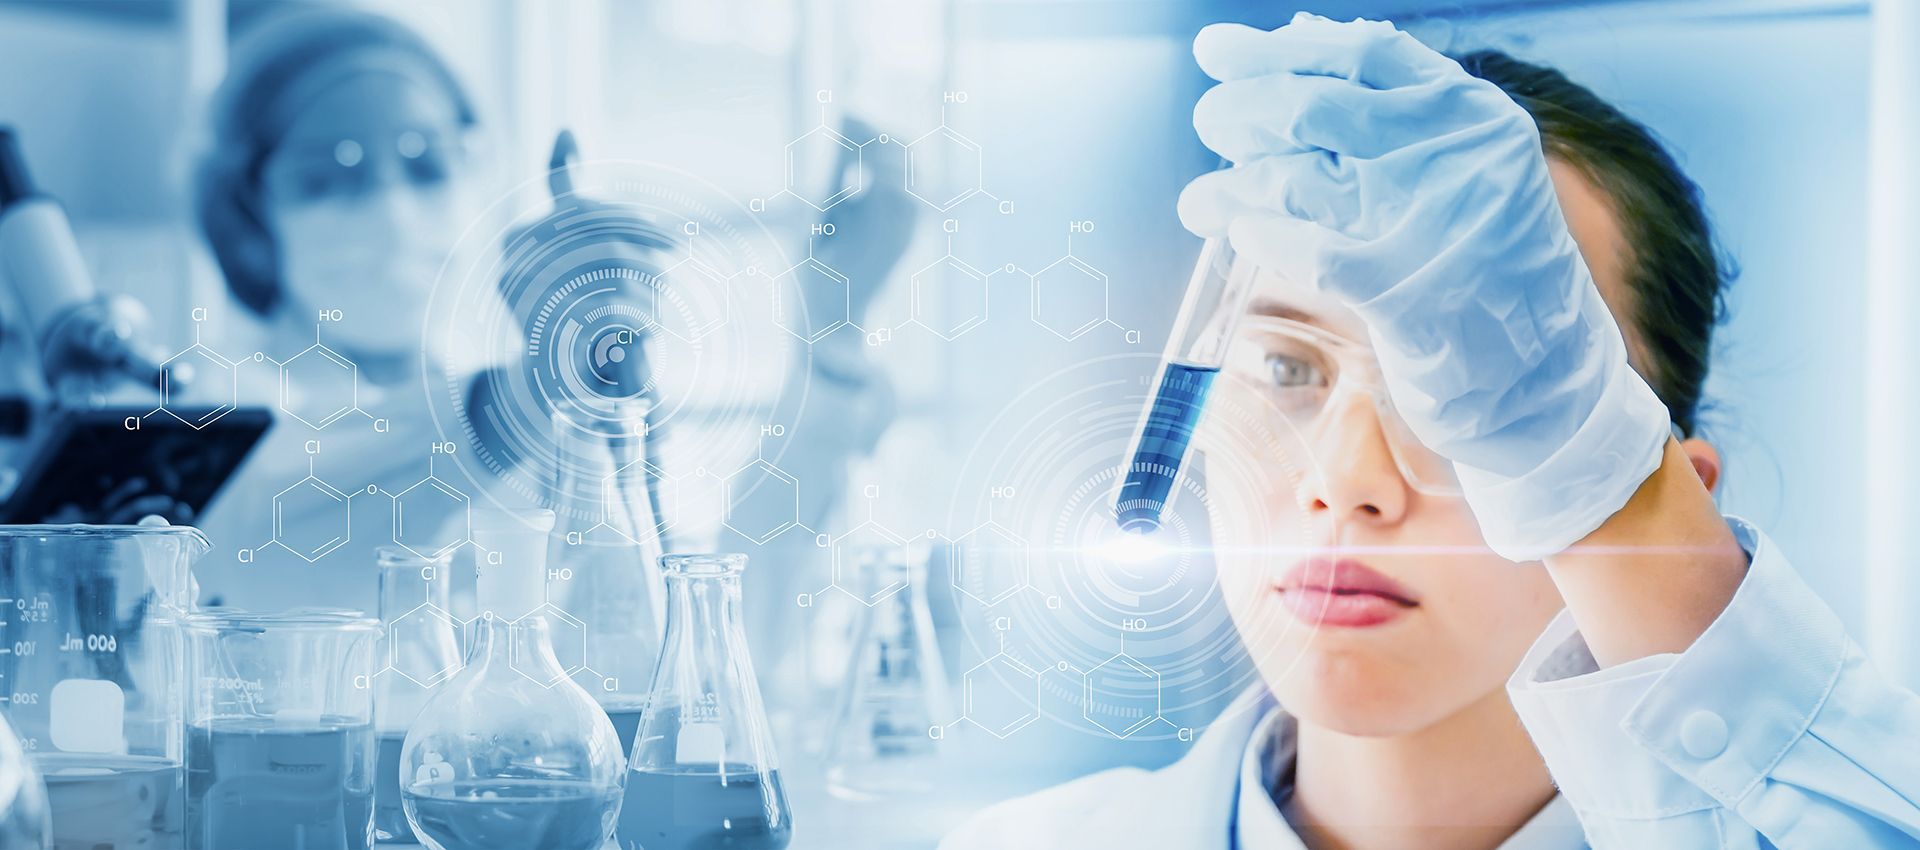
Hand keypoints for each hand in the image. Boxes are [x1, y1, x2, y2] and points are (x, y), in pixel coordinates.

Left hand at [1177, 15, 1669, 560]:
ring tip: (1200, 200)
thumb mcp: (1468, 173)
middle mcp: (1455, 155)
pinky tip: (1240, 236)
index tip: (1219, 50)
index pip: (1361, 53)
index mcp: (1472, 116)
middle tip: (1210, 123)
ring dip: (1230, 185)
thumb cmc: (1495, 276)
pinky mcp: (1403, 292)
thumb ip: (1395, 114)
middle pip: (1312, 106)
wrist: (1550, 384)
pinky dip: (1258, 236)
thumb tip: (1307, 40)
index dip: (1278, 48)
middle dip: (1240, 111)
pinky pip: (1302, 248)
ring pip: (1294, 176)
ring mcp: (1431, 221)